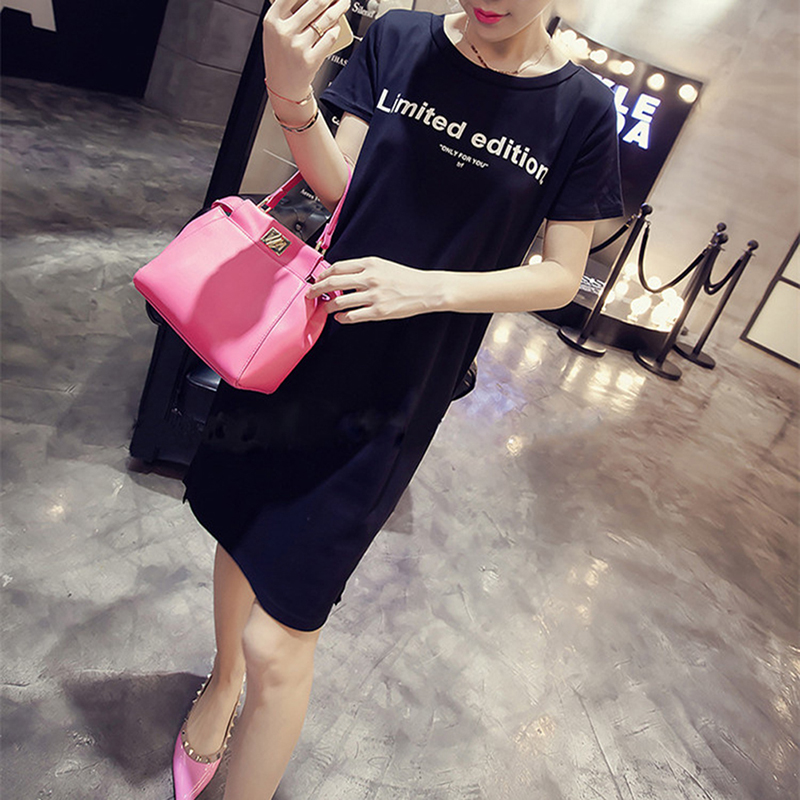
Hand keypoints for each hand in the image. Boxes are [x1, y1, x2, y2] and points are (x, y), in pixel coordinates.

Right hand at [262, 0, 350, 100]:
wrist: (283, 87)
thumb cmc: (280, 55)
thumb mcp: (275, 29)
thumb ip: (287, 10)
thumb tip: (315, 0)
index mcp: (272, 20)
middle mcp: (284, 32)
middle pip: (316, 2)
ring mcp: (298, 47)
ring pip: (326, 19)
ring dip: (339, 7)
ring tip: (343, 3)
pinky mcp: (311, 60)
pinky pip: (330, 37)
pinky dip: (336, 28)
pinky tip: (335, 25)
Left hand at [306, 257, 441, 322]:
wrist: (427, 289)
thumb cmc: (405, 278)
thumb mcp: (383, 266)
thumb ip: (363, 270)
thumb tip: (342, 277)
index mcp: (370, 264)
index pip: (338, 267)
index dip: (323, 275)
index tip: (316, 280)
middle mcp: (370, 278)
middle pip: (333, 282)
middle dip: (317, 289)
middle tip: (310, 294)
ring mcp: (374, 295)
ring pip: (340, 301)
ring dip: (328, 306)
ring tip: (325, 309)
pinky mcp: (378, 311)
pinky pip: (353, 315)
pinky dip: (342, 318)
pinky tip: (340, 318)